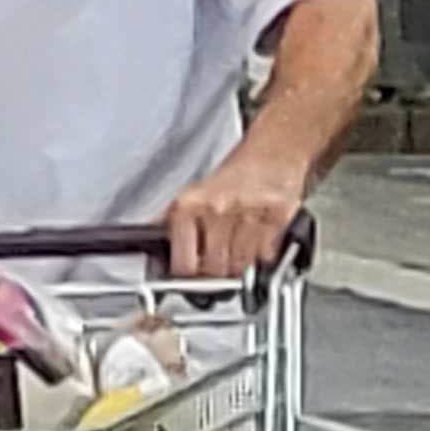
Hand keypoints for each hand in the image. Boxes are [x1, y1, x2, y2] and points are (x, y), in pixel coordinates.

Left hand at [167, 148, 309, 280]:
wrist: (273, 152)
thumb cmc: (234, 174)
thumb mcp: (194, 192)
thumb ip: (172, 220)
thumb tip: (153, 243)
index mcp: (190, 204)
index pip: (183, 261)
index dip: (185, 275)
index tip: (187, 278)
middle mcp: (218, 209)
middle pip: (212, 268)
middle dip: (213, 273)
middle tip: (213, 266)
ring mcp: (248, 215)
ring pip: (239, 266)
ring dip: (237, 266)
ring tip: (234, 250)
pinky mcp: (277, 219)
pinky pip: (265, 256)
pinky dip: (261, 256)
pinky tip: (256, 240)